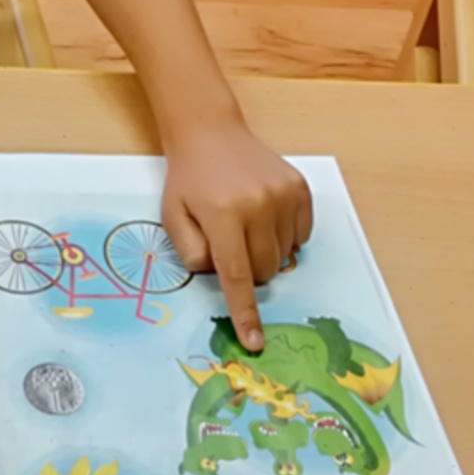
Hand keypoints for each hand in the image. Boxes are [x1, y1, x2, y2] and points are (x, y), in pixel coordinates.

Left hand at [160, 119, 311, 351]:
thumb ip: (192, 253)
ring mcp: (282, 195)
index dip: (245, 313)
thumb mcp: (172, 216)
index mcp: (223, 215)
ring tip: (244, 223)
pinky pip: (301, 235)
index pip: (237, 276)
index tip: (254, 342)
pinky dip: (284, 236)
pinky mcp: (299, 188)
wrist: (210, 132)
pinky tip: (264, 215)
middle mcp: (257, 205)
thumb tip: (221, 278)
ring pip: (283, 256)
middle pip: (264, 270)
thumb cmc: (188, 178)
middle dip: (248, 270)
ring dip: (265, 251)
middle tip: (230, 244)